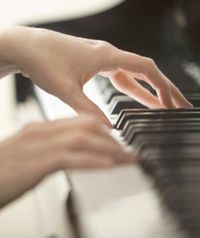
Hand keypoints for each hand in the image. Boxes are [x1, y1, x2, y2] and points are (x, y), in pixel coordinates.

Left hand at [0, 26, 191, 126]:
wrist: (25, 47)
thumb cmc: (42, 61)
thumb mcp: (66, 90)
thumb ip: (88, 110)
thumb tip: (107, 128)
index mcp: (107, 57)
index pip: (146, 69)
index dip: (163, 86)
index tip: (173, 102)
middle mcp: (107, 55)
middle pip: (144, 71)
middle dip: (162, 89)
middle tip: (176, 105)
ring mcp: (101, 58)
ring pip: (132, 74)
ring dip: (147, 90)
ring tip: (161, 105)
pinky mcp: (93, 63)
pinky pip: (119, 75)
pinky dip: (131, 87)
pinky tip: (135, 97)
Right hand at [0, 115, 132, 207]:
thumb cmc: (3, 169)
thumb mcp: (31, 154)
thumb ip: (51, 149)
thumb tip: (72, 153)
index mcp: (41, 129)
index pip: (80, 123)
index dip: (103, 131)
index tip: (117, 142)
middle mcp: (42, 133)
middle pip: (86, 128)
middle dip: (111, 140)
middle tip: (127, 151)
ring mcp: (39, 146)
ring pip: (83, 140)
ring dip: (109, 150)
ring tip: (127, 159)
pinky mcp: (36, 164)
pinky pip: (71, 158)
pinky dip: (92, 160)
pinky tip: (108, 165)